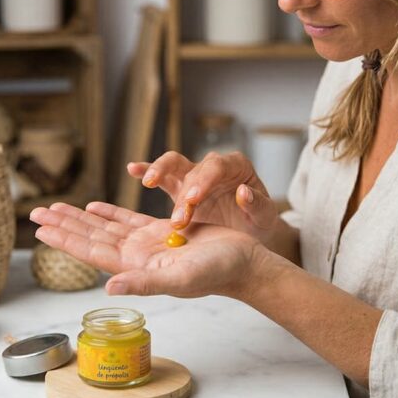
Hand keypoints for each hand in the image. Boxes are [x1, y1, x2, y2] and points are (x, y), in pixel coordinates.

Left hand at [29, 201, 261, 298]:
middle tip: (34, 212)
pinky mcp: (161, 232)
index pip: (91, 252)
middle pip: (91, 238)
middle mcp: (136, 256)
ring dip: (80, 217)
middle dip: (63, 224)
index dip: (65, 240)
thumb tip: (108, 288)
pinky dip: (109, 212)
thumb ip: (144, 284)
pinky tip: (93, 206)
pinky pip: (128, 220)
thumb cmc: (218, 272)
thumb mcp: (179, 279)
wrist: (244, 264)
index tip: (40, 229)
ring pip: (104, 227)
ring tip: (55, 207)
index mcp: (136, 266)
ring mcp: (147, 244)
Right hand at [128, 151, 280, 243]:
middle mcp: (213, 166)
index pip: (217, 167)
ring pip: (174, 165)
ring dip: (159, 172)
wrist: (249, 232)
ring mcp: (195, 176)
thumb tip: (243, 192)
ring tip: (148, 182)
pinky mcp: (180, 188)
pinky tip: (132, 169)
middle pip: (193, 168)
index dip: (203, 181)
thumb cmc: (259, 222)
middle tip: (178, 215)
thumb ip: (257, 204)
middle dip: (183, 190)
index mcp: (236, 167)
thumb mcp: (265, 216)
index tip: (193, 199)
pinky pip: (163, 177)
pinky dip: (146, 170)